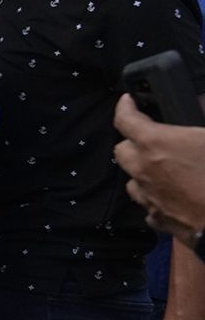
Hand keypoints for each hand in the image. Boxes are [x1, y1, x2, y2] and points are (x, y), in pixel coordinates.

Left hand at [115, 94, 204, 237]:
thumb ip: (201, 119)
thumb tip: (200, 102)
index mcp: (155, 143)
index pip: (125, 119)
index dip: (124, 107)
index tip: (127, 102)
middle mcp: (143, 169)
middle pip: (122, 151)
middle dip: (132, 143)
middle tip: (151, 140)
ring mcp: (148, 196)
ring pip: (132, 179)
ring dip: (142, 172)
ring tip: (163, 169)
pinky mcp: (158, 218)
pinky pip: (148, 205)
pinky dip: (156, 198)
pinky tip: (172, 196)